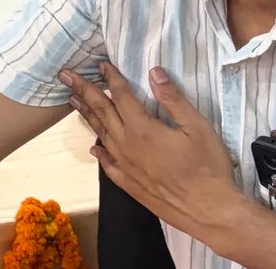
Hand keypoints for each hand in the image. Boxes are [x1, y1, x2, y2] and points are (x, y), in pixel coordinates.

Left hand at [62, 62, 247, 236]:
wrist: (209, 212)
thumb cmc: (208, 167)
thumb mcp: (197, 126)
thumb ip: (173, 99)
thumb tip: (154, 72)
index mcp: (142, 129)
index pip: (121, 96)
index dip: (111, 78)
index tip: (100, 64)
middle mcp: (128, 146)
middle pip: (102, 112)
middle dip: (83, 90)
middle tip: (65, 75)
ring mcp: (127, 167)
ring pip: (101, 135)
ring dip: (86, 116)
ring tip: (72, 100)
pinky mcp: (131, 185)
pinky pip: (109, 165)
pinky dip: (100, 154)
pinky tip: (94, 148)